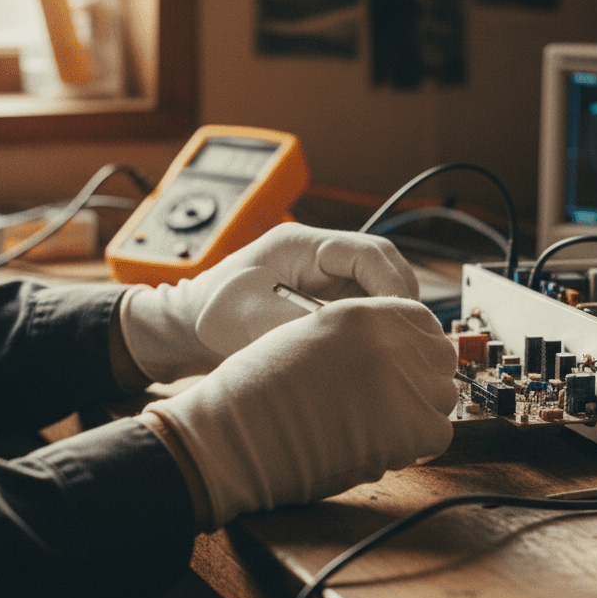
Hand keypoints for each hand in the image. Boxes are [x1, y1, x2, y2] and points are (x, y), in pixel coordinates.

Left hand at [118, 223, 418, 382]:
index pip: (368, 252)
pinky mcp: (324, 301)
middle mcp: (319, 256)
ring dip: (388, 317)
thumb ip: (303, 325)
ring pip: (377, 290)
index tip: (403, 317)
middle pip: (382, 269)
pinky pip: (362, 310)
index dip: (393, 283)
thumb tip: (351, 338)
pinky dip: (372, 329)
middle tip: (409, 339)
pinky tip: (374, 353)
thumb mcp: (252, 320)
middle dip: (399, 302)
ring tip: (395, 350)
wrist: (187, 327)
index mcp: (302, 244)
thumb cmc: (210, 313)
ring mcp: (324, 278)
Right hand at [139, 296, 456, 529]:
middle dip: (423, 377)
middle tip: (398, 399)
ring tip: (384, 424)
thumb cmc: (254, 394)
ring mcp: (400, 380)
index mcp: (360, 313)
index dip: (416, 346)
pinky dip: (419, 442)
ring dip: (421, 410)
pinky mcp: (407, 426)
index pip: (421, 320)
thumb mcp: (304, 338)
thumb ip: (352, 338)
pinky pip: (438, 432)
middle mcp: (386, 339)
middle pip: (440, 356)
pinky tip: (387, 444)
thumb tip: (391, 354)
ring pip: (442, 394)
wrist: (232, 436)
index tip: (408, 365)